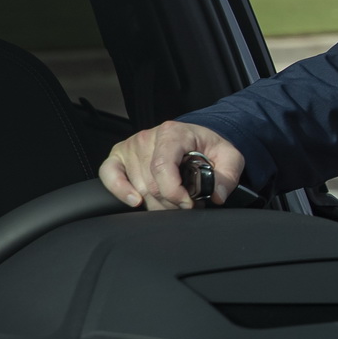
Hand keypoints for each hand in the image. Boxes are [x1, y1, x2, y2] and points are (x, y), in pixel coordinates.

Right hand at [100, 121, 245, 210]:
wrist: (196, 138)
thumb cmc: (208, 147)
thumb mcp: (229, 156)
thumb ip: (227, 176)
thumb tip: (216, 195)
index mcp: (173, 133)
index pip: (163, 166)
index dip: (174, 191)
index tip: (189, 203)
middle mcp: (147, 138)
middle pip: (151, 183)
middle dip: (171, 202)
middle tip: (187, 205)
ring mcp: (130, 147)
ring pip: (137, 187)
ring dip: (156, 203)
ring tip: (174, 201)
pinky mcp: (119, 157)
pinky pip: (108, 175)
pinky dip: (119, 191)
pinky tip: (135, 201)